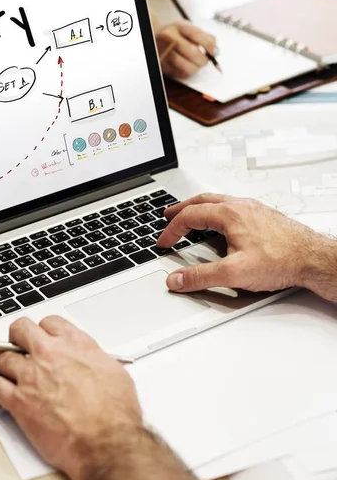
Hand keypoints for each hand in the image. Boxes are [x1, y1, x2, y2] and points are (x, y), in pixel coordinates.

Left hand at [0, 316, 142, 479]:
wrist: (105, 441)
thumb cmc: (115, 413)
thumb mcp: (114, 373)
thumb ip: (96, 360)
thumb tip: (92, 361)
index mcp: (75, 344)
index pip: (51, 323)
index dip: (44, 328)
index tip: (41, 333)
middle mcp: (50, 354)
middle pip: (21, 330)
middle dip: (15, 333)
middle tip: (12, 338)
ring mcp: (31, 376)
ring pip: (2, 356)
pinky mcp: (18, 401)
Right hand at [155, 20, 216, 77]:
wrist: (154, 37)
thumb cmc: (176, 34)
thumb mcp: (188, 28)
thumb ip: (204, 36)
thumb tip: (215, 51)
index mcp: (179, 26)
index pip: (197, 35)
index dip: (209, 45)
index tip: (215, 52)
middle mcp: (169, 37)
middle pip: (192, 52)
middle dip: (203, 59)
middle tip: (206, 61)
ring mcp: (164, 51)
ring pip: (185, 65)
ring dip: (195, 67)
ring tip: (197, 65)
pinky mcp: (161, 64)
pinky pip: (178, 73)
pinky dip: (187, 72)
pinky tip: (188, 67)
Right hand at [158, 194, 336, 300]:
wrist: (315, 259)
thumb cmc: (282, 261)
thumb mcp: (234, 273)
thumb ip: (200, 277)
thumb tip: (176, 279)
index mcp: (229, 213)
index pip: (189, 216)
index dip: (172, 230)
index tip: (164, 242)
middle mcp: (241, 206)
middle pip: (202, 201)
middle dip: (181, 209)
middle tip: (168, 215)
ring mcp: (253, 209)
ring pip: (218, 201)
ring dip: (199, 207)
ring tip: (191, 215)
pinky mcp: (263, 216)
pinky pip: (233, 206)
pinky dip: (217, 211)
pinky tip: (221, 223)